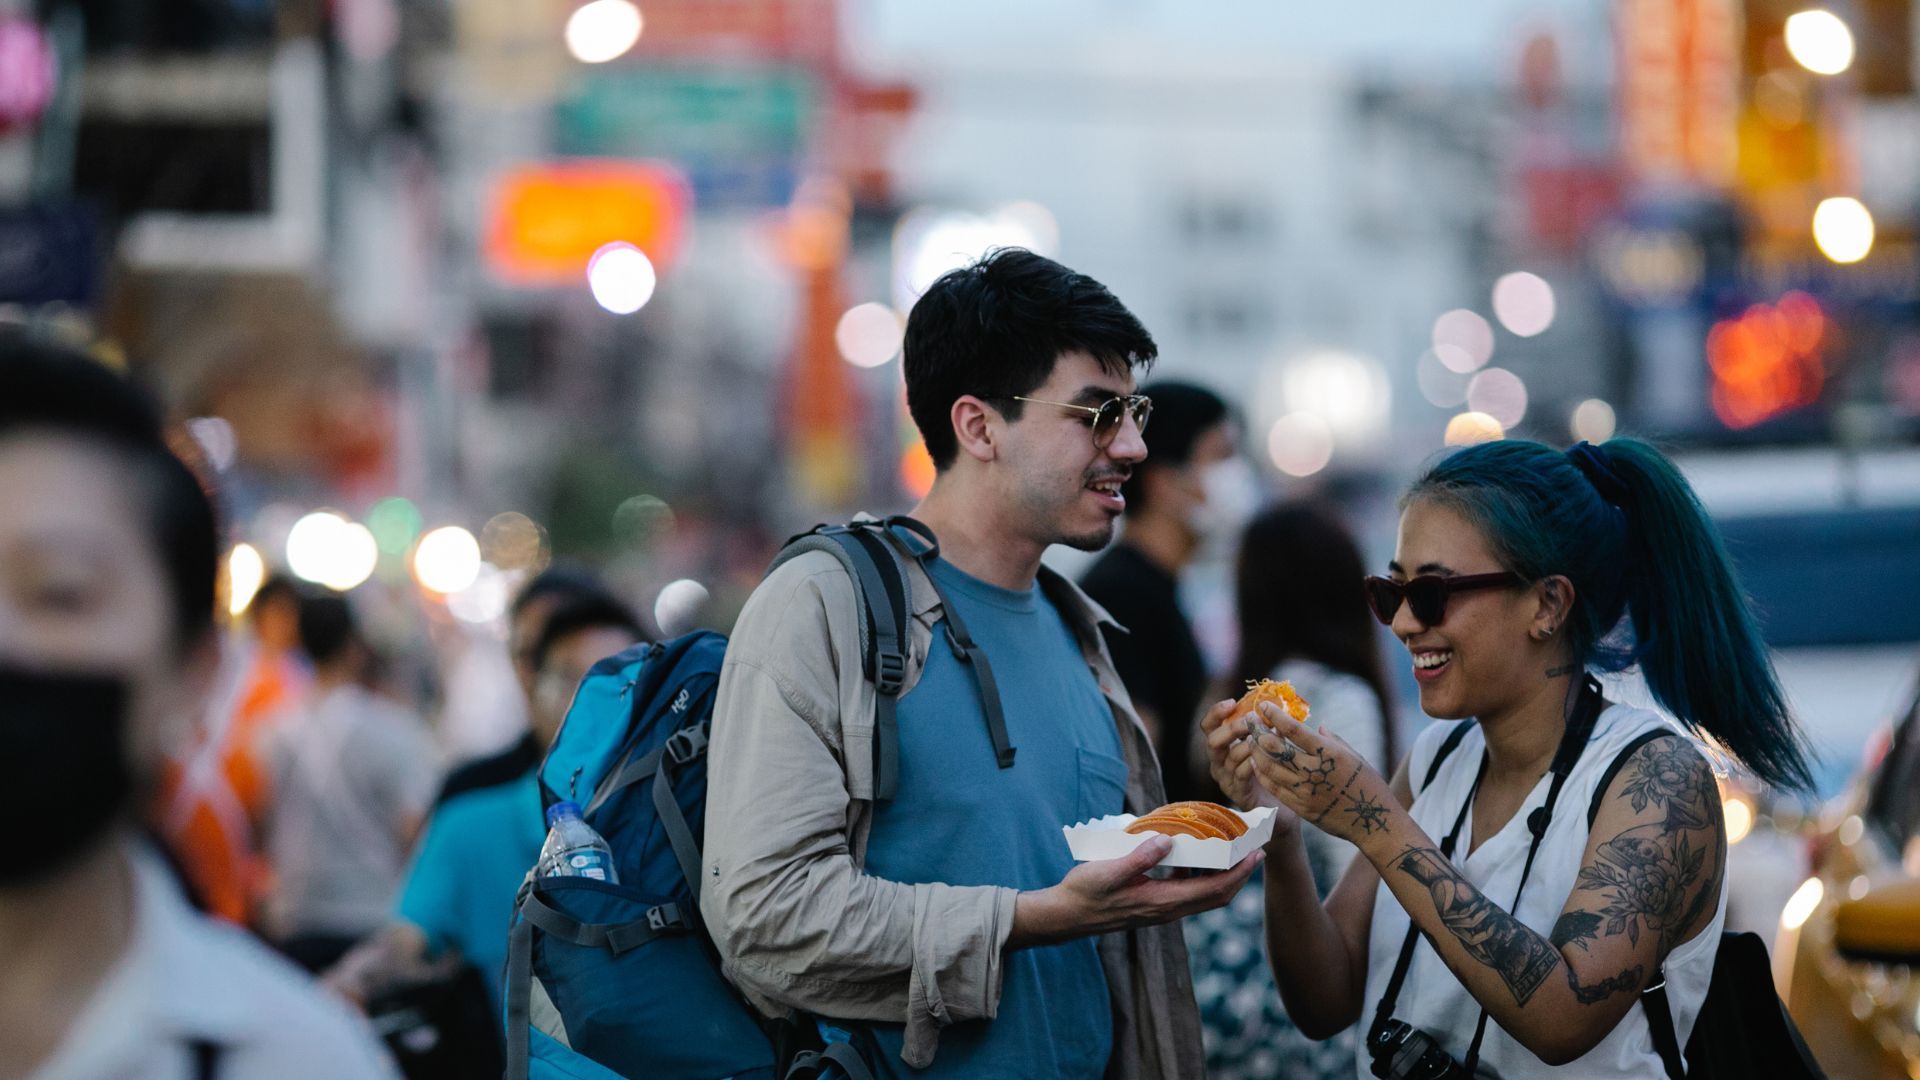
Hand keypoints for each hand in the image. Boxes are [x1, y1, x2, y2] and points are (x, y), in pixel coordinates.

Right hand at [1011, 836, 1261, 947]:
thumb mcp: (1110, 871)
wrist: (1067, 915)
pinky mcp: (1153, 904)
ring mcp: (1161, 909)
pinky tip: (1191, 855)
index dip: (1238, 874)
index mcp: (1162, 902)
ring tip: (1229, 849)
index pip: (1213, 890)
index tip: (1255, 854)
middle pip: (1216, 896)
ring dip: (1221, 875)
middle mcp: (1167, 909)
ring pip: (1203, 895)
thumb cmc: (1085, 892)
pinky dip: (1199, 875)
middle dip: (1239, 875)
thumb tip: (1167, 841)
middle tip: (1254, 850)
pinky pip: (1186, 891)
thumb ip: (1139, 857)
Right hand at [1200, 698, 1300, 842]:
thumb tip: (1277, 707)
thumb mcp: (1266, 746)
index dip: (1216, 712)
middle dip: (1231, 729)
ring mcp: (1225, 779)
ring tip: (1265, 739)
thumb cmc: (1273, 771)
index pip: (1208, 725)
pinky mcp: (1237, 793)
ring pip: (1229, 758)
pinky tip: (1264, 758)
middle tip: (1250, 723)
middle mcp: (1218, 762)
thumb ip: (1266, 728)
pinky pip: (1240, 775)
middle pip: (1212, 741)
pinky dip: (1252, 764)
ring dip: (1248, 746)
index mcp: (1222, 746)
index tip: (1232, 702)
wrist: (1279, 808)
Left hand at [1248, 703, 1398, 846]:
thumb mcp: (1355, 756)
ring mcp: (1305, 790)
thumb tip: (1317, 726)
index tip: (1263, 706)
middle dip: (1258, 731)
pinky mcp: (1300, 806)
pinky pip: (1274, 787)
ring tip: (1250, 740)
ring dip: (1256, 751)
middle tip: (1249, 721)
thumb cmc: (1368, 785)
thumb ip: (1333, 740)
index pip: (1294, 730)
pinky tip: (1257, 763)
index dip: (1275, 716)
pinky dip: (1262, 772)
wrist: (1373, 823)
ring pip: (1269, 767)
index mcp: (1329, 753)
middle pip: (1275, 748)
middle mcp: (1314, 770)